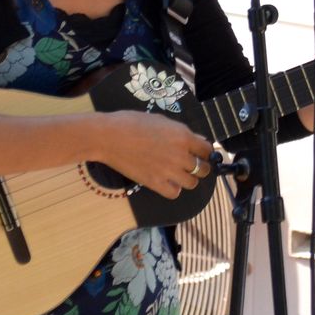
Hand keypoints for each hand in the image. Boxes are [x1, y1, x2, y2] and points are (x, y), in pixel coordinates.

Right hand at [95, 111, 212, 200]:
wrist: (108, 136)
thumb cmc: (131, 122)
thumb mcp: (161, 120)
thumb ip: (181, 132)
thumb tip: (197, 139)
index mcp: (183, 136)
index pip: (207, 149)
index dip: (205, 152)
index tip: (201, 154)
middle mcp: (180, 155)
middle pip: (203, 169)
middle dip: (200, 167)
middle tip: (192, 165)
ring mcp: (168, 171)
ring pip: (192, 183)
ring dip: (188, 179)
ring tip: (179, 175)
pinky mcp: (154, 183)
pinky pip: (174, 193)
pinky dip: (173, 189)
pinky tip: (167, 182)